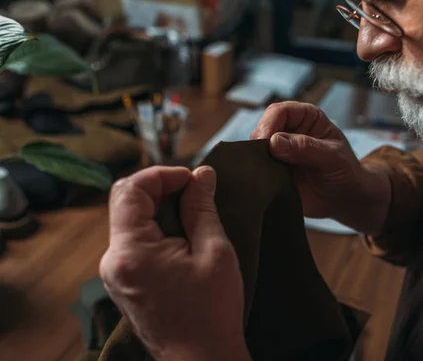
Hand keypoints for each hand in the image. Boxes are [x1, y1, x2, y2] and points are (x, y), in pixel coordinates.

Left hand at [100, 166, 250, 360]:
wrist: (200, 359)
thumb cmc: (212, 312)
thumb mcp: (215, 252)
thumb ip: (202, 208)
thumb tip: (201, 174)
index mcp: (132, 251)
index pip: (130, 190)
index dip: (162, 174)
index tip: (192, 178)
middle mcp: (113, 260)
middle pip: (127, 203)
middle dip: (162, 189)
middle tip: (197, 193)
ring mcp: (116, 272)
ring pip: (131, 221)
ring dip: (161, 209)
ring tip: (195, 214)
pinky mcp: (124, 281)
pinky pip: (135, 241)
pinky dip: (157, 229)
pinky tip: (184, 236)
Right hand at [251, 101, 390, 234]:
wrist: (345, 199)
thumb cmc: (345, 171)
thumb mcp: (332, 157)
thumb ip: (306, 148)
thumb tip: (274, 142)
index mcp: (306, 117)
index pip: (280, 111)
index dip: (269, 123)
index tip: (266, 141)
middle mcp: (289, 132)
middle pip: (262, 129)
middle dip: (259, 143)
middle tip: (261, 160)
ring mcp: (278, 153)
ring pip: (255, 150)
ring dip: (256, 160)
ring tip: (263, 173)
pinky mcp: (272, 172)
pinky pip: (257, 171)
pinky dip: (256, 176)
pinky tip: (261, 182)